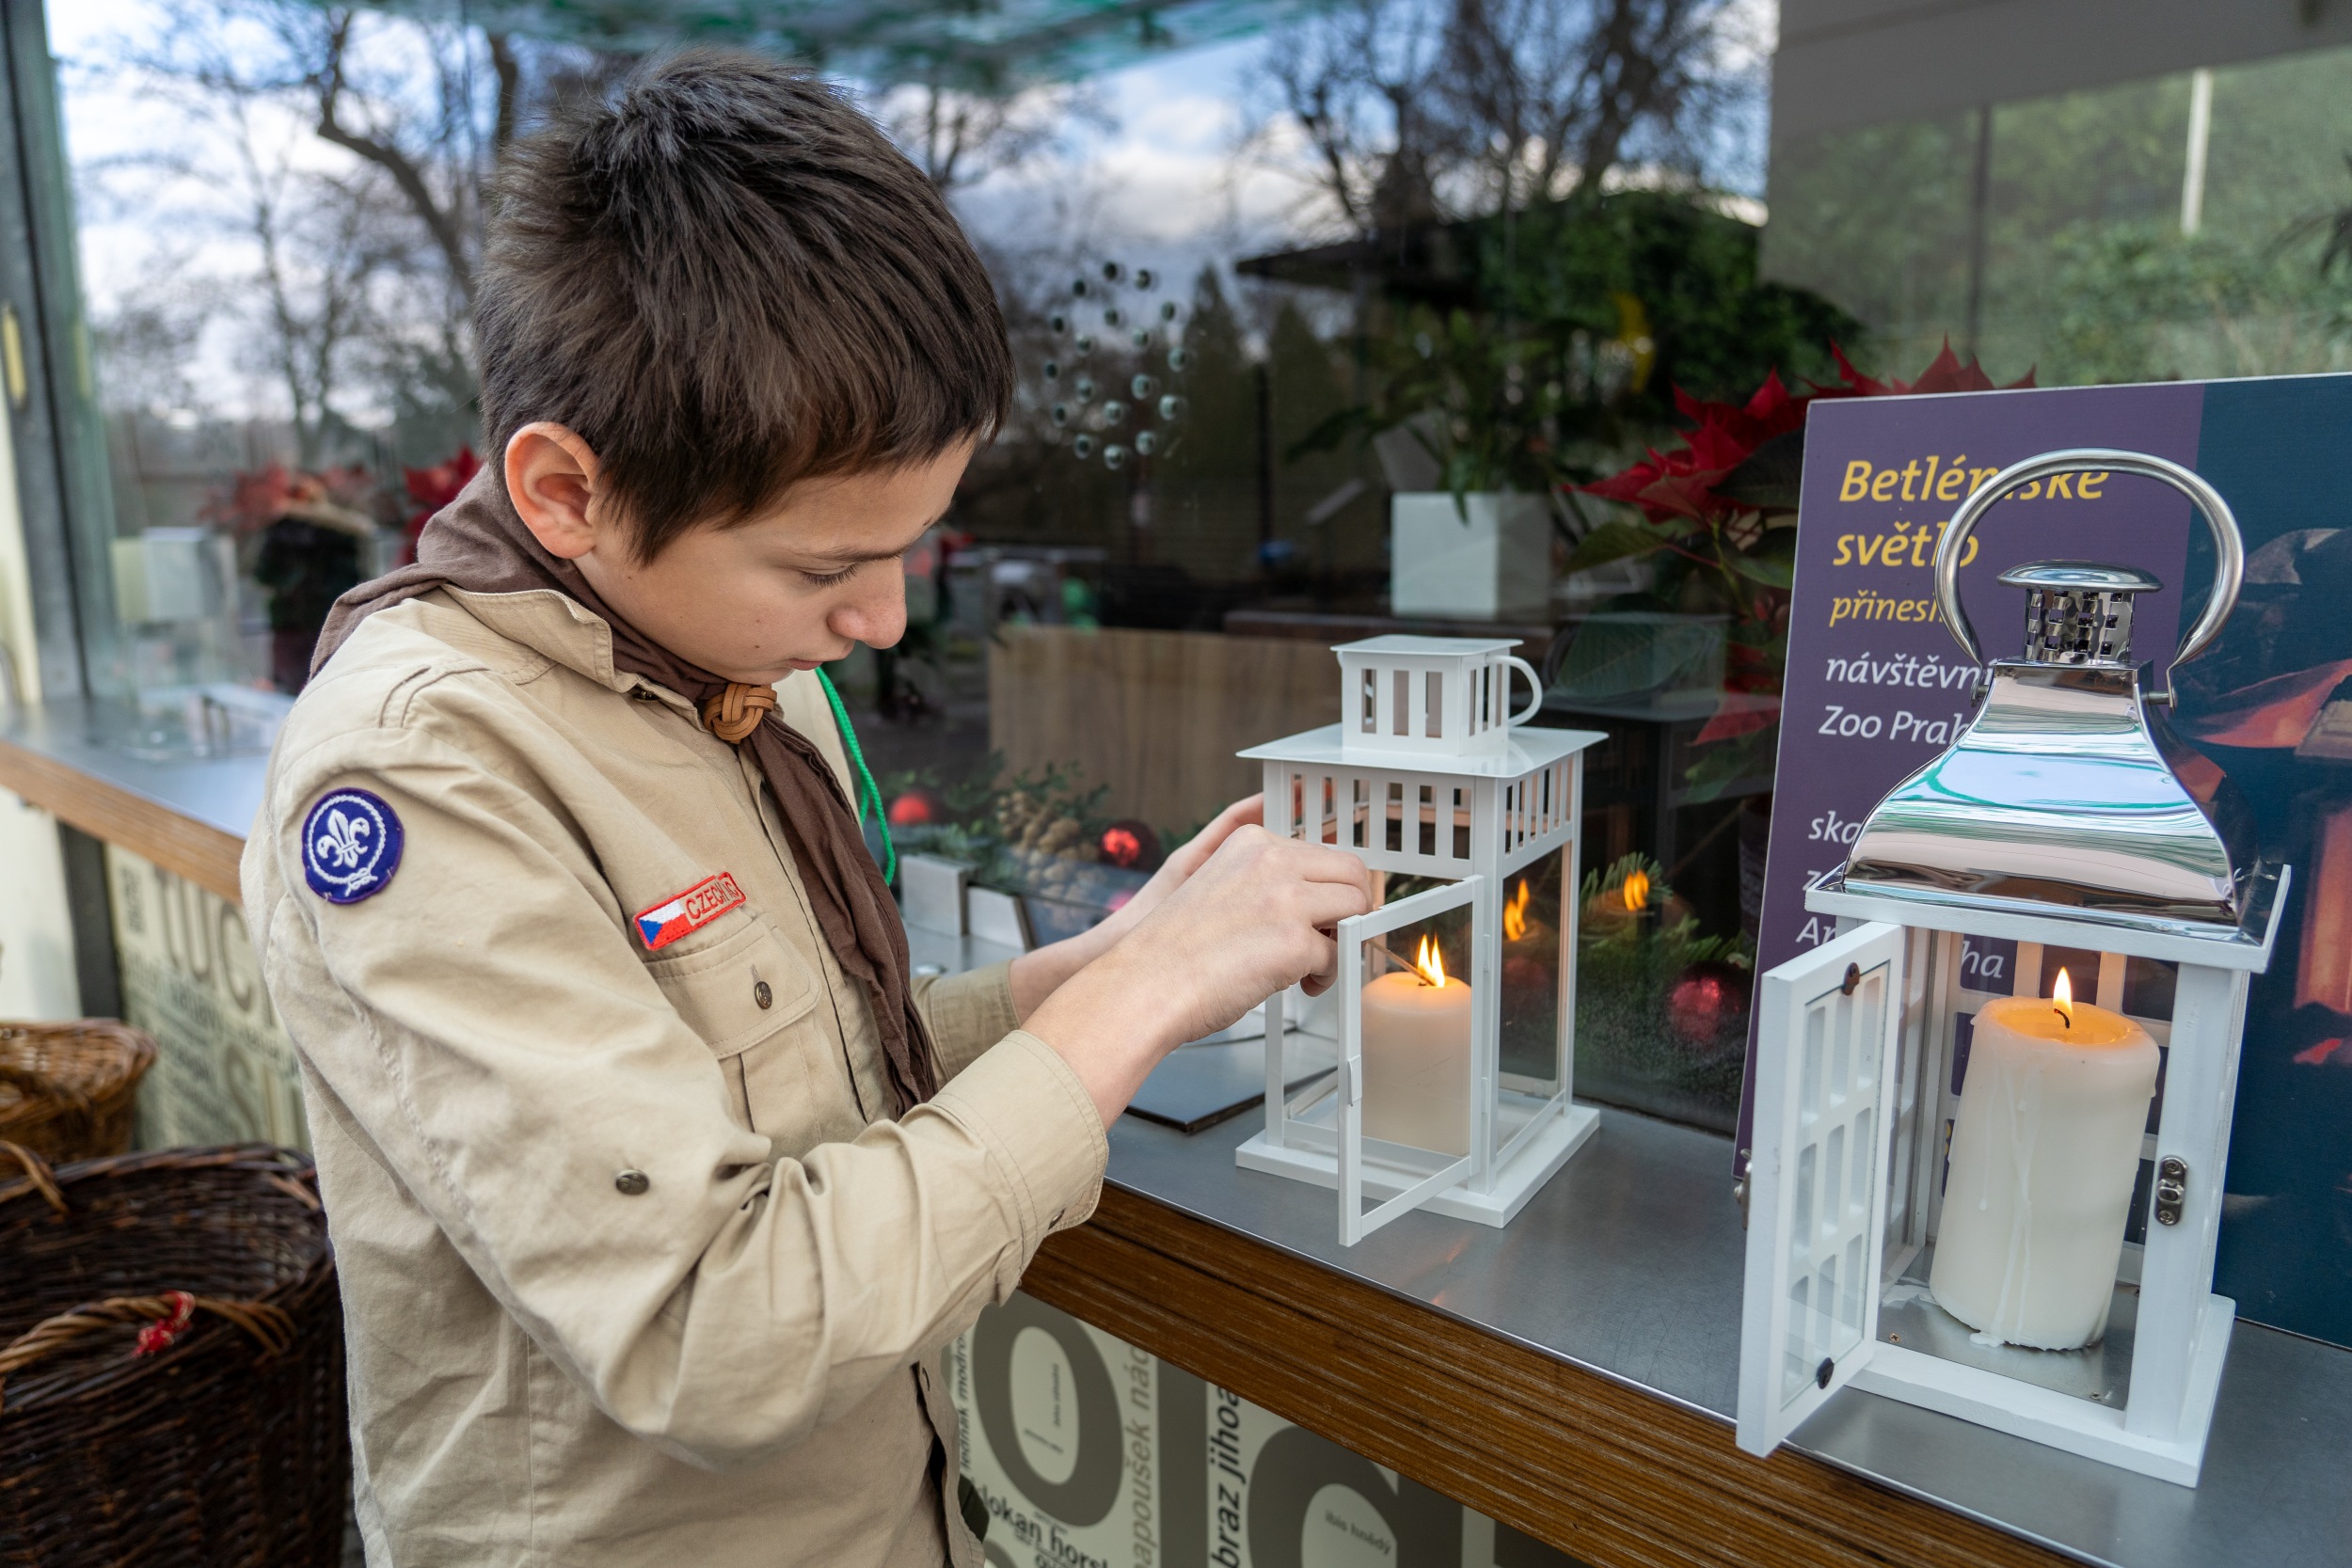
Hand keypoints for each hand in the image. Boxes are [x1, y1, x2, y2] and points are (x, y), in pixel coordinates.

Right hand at [1024, 826, 1372, 1127]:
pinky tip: (1298, 985)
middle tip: (1336, 936)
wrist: (1143, 986)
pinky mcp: (1294, 941)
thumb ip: (1264, 881)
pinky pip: (1337, 957)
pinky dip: (1324, 977)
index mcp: (1251, 843)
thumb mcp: (1218, 885)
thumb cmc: (1171, 952)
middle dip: (1352, 907)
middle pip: (1353, 871)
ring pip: (1356, 908)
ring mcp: (1286, 898)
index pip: (1322, 851)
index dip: (1332, 885)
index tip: (1333, 906)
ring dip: (1343, 940)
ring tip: (1313, 964)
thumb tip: (1313, 899)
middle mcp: (1272, 860)